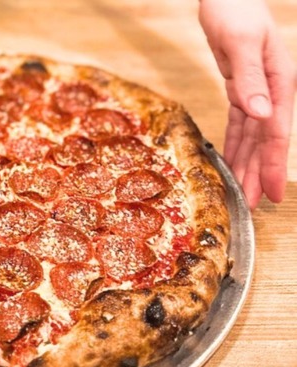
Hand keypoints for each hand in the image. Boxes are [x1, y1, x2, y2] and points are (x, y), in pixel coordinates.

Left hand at [199, 0, 295, 208]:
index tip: (271, 191)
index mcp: (279, 83)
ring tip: (243, 192)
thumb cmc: (236, 11)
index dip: (272, 164)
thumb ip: (251, 79)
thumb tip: (262, 113)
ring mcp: (256, 92)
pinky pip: (238, 124)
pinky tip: (231, 162)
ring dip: (246, 163)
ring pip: (251, 136)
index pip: (276, 132)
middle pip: (265, 141)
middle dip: (259, 172)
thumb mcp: (243, 43)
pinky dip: (234, 144)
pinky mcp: (239, 89)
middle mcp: (271, 91)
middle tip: (253, 204)